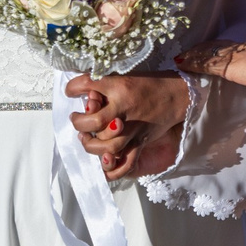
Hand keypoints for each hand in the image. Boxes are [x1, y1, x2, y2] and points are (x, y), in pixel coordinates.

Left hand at [65, 70, 187, 180]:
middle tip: (76, 119)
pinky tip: (103, 164)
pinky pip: (126, 163)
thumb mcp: (123, 76)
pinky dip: (113, 169)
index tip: (70, 91)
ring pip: (108, 146)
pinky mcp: (140, 142)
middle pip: (95, 122)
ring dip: (92, 145)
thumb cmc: (147, 84)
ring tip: (85, 138)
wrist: (175, 94)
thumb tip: (77, 88)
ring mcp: (133, 129)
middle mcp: (124, 110)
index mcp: (119, 88)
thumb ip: (101, 82)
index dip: (73, 88)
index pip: (88, 85)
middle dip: (80, 124)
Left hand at [179, 38, 245, 94]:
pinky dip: (191, 63)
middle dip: (202, 50)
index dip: (219, 50)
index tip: (211, 51)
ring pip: (206, 53)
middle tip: (188, 53)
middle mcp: (240, 50)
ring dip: (192, 56)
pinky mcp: (225, 65)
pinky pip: (203, 63)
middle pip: (216, 47)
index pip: (232, 49)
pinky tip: (181, 64)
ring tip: (180, 58)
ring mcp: (231, 56)